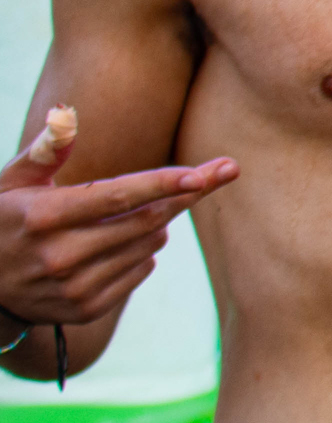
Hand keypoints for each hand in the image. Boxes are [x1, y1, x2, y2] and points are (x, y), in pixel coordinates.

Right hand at [0, 107, 235, 327]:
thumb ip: (45, 150)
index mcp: (43, 216)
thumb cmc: (1, 219)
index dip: (165, 184)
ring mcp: (73, 286)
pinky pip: (141, 271)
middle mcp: (60, 254)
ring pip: (149, 245)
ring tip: (135, 211)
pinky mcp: (85, 309)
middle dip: (187, 193)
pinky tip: (120, 243)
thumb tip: (67, 113)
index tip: (205, 174)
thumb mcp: (11, 183)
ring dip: (159, 222)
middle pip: (146, 220)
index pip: (118, 196)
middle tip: (219, 172)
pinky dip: (145, 252)